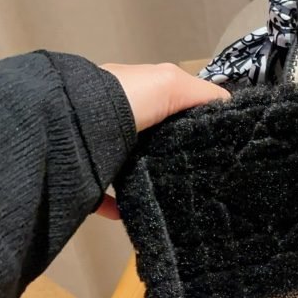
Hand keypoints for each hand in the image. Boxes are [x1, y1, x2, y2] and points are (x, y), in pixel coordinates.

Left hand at [94, 63, 228, 218]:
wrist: (68, 126)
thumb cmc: (124, 100)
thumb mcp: (171, 84)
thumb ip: (201, 94)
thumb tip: (229, 108)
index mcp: (132, 90)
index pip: (166, 100)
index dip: (190, 116)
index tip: (213, 141)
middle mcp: (111, 114)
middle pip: (147, 134)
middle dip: (167, 150)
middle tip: (195, 171)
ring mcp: (95, 145)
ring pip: (126, 162)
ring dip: (144, 177)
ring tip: (167, 194)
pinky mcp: (82, 175)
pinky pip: (102, 193)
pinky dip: (118, 205)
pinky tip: (131, 214)